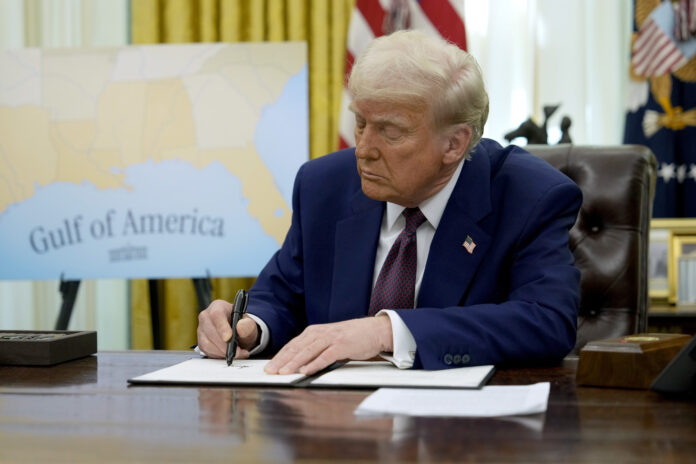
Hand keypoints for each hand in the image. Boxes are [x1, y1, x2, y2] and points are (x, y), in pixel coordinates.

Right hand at [197, 299, 258, 358]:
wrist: (239, 334)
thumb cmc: (243, 326)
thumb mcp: (249, 325)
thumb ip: (248, 326)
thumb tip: (241, 326)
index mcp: (219, 306)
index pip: (216, 315)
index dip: (222, 327)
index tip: (229, 338)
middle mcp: (207, 316)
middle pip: (210, 331)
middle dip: (225, 345)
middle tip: (238, 352)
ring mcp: (201, 329)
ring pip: (207, 343)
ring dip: (222, 352)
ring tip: (236, 354)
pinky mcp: (200, 341)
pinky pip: (206, 350)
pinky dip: (218, 355)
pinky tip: (227, 354)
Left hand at [264, 316, 392, 375]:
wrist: (374, 330)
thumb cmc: (352, 337)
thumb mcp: (329, 339)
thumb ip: (315, 348)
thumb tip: (299, 363)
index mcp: (315, 331)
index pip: (293, 344)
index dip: (280, 356)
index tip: (269, 367)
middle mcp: (320, 333)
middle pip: (297, 348)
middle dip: (282, 360)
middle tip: (270, 371)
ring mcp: (331, 338)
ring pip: (308, 351)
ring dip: (295, 363)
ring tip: (284, 372)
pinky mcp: (342, 345)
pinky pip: (326, 356)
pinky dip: (315, 363)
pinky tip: (307, 370)